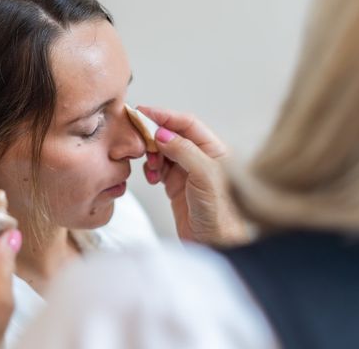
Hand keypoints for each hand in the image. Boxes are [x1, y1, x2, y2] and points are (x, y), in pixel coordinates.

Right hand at [139, 106, 247, 245]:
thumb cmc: (221, 213)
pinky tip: (152, 177)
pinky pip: (158, 168)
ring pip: (163, 151)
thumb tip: (161, 133)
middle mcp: (201, 157)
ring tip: (151, 165)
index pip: (186, 123)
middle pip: (172, 135)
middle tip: (137, 138)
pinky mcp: (176, 186)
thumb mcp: (205, 176)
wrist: (216, 244)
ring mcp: (187, 172)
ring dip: (152, 154)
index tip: (143, 112)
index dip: (164, 116)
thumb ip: (184, 151)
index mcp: (214, 149)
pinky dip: (151, 169)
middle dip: (154, 135)